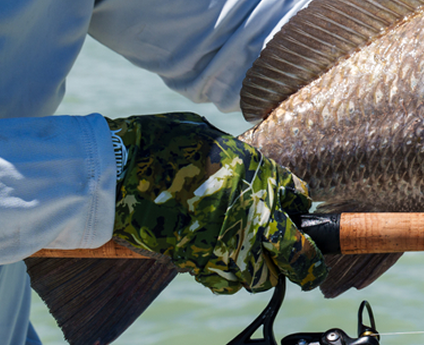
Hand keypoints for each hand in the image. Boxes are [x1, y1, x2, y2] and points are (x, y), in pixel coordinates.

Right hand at [107, 113, 325, 293]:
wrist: (115, 169)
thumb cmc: (161, 144)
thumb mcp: (214, 139)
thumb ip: (241, 162)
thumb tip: (253, 171)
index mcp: (261, 176)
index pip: (300, 199)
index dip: (298, 208)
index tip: (294, 213)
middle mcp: (252, 214)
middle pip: (297, 253)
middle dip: (306, 262)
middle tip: (308, 269)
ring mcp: (225, 243)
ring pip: (263, 277)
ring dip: (263, 272)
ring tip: (254, 262)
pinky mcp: (196, 262)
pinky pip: (226, 283)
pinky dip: (228, 279)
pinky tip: (222, 264)